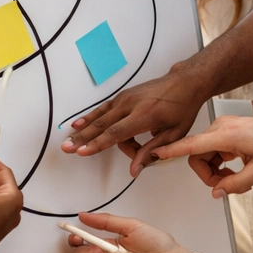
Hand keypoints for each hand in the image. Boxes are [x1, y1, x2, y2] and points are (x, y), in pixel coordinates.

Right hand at [62, 68, 207, 174]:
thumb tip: (134, 170)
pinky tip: (78, 123)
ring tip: (68, 140)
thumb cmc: (183, 108)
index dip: (98, 144)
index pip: (116, 133)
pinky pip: (104, 108)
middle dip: (83, 138)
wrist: (185, 82)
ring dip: (83, 129)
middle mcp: (131, 105)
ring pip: (100, 116)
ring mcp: (125, 98)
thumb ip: (152, 151)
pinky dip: (90, 116)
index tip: (83, 151)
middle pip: (102, 124)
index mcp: (145, 115)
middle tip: (67, 149)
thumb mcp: (174, 134)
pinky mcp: (123, 96)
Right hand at [154, 113, 252, 197]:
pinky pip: (213, 151)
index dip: (172, 151)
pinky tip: (237, 170)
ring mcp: (223, 128)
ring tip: (238, 180)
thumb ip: (234, 184)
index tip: (156, 153)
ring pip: (204, 155)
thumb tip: (216, 193)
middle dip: (208, 175)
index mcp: (227, 135)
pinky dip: (221, 164)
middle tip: (229, 186)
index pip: (192, 145)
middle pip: (197, 155)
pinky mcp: (226, 131)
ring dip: (216, 171)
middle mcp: (221, 128)